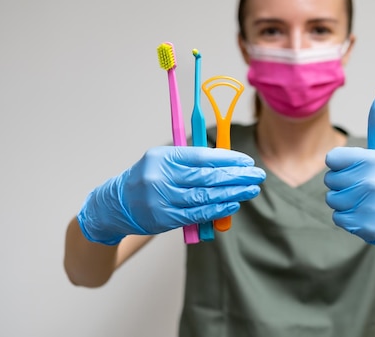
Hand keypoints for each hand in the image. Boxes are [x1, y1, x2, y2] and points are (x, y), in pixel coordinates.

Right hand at [77, 146, 265, 244]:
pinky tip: (234, 204)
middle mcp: (161, 177)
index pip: (201, 156)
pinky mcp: (165, 219)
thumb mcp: (164, 160)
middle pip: (207, 176)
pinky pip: (197, 213)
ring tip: (251, 189)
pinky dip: (218, 209)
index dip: (228, 158)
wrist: (117, 205)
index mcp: (163, 157)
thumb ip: (192, 160)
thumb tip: (228, 161)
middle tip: (257, 174)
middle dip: (236, 175)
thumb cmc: (148, 178)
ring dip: (233, 193)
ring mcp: (162, 199)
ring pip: (205, 196)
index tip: (247, 160)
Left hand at [324, 92, 374, 257]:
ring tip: (363, 201)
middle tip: (363, 188)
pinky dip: (347, 219)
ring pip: (332, 200)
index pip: (332, 159)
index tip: (357, 170)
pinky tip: (364, 214)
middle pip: (330, 180)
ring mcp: (370, 205)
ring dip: (344, 202)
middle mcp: (372, 182)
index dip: (341, 165)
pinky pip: (338, 218)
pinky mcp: (367, 226)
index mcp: (373, 160)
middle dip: (342, 185)